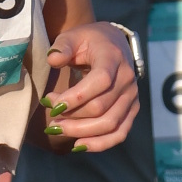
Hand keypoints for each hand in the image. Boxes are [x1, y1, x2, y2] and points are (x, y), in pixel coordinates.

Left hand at [39, 23, 139, 154]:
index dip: (76, 96)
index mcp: (113, 58)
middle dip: (72, 117)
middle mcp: (127, 79)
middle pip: (101, 107)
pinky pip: (120, 133)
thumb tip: (53, 59)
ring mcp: (131, 97)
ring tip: (58, 130)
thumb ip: (62, 46)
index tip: (51, 104)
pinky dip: (100, 143)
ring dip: (81, 132)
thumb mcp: (73, 37)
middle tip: (50, 118)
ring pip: (110, 124)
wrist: (114, 44)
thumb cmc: (89, 42)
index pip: (100, 81)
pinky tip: (79, 145)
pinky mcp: (131, 110)